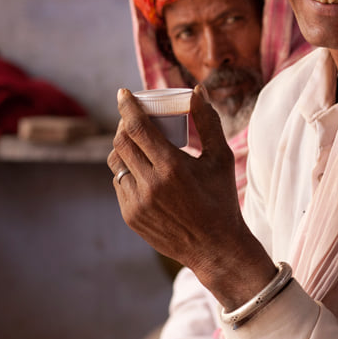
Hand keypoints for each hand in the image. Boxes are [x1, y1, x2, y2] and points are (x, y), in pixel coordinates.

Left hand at [108, 86, 275, 309]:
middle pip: (121, 142)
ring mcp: (136, 203)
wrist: (215, 247)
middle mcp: (149, 185)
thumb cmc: (221, 199)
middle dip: (124, 124)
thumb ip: (208, 121)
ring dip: (123, 146)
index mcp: (172, 167)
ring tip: (137, 141)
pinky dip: (126, 169)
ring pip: (115, 163)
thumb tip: (196, 91)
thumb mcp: (221, 158)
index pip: (137, 128)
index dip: (127, 107)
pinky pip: (119, 183)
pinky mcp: (130, 216)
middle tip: (134, 116)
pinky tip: (141, 166)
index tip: (123, 93)